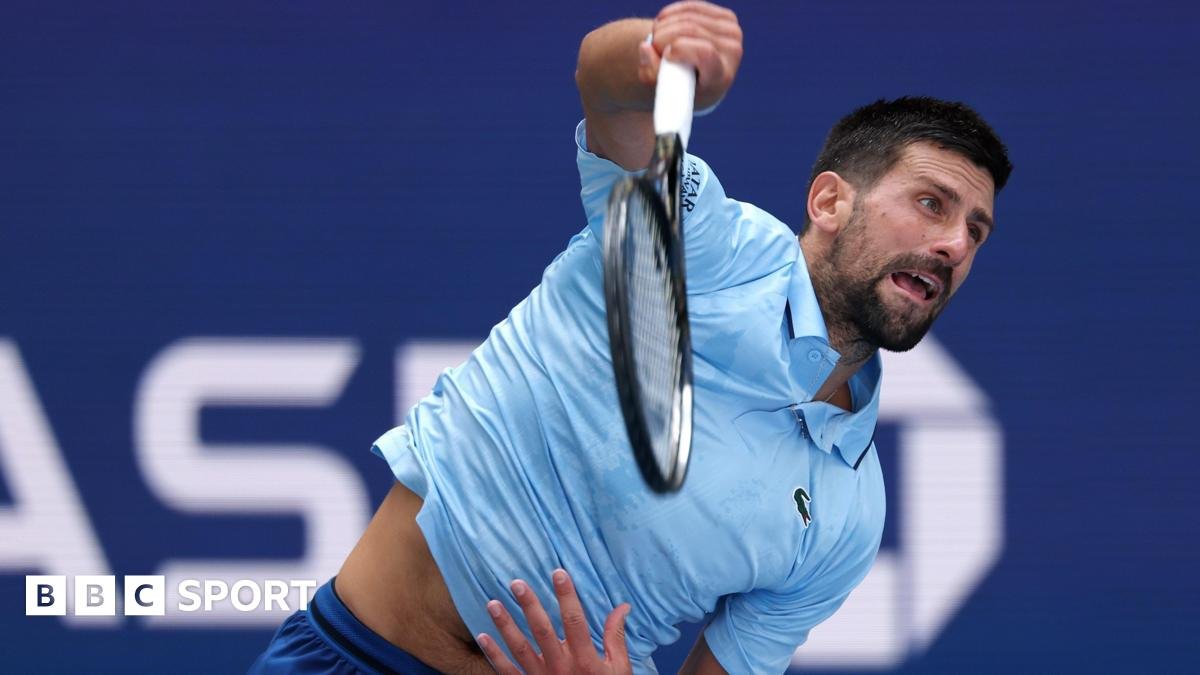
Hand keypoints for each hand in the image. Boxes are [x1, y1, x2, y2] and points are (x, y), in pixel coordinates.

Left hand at [478, 569, 632, 674]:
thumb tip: (622, 607)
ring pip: (520, 648)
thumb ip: (615, 637)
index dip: (567, 596)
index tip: (558, 573)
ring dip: (505, 625)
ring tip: (493, 603)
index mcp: (584, 659)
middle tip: (516, 583)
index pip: (575, 621)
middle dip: (529, 605)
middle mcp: (560, 667)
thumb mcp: (618, 668)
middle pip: (542, 631)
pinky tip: (482, 637)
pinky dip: (493, 655)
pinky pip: (506, 672)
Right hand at [638, 1, 742, 110]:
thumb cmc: (679, 87)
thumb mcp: (663, 90)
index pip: (705, 53)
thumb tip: (645, 47)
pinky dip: (670, 15)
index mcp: (721, 77)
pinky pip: (691, 7)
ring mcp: (732, 32)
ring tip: (658, 41)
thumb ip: (651, 73)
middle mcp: (732, 53)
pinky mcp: (727, 18)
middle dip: (663, 36)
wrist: (698, 81)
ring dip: (663, 26)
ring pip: (688, 16)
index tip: (665, 55)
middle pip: (690, 29)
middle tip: (654, 49)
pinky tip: (663, 25)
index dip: (679, 48)